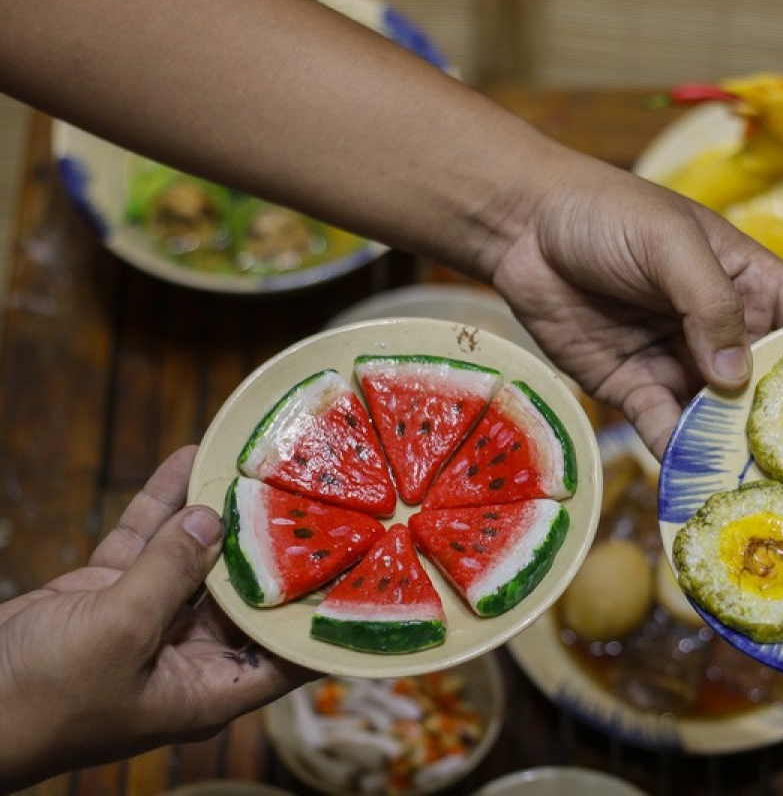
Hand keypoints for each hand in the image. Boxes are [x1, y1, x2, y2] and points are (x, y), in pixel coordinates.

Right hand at [0, 446, 314, 790]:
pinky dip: (163, 501)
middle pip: (250, 595)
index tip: (368, 568)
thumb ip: (171, 574)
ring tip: (258, 462)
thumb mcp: (119, 633)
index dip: (328, 616)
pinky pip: (147, 541)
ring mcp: (148, 622)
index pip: (291, 655)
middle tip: (317, 490)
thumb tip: (210, 522)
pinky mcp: (108, 595)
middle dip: (278, 545)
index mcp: (210, 689)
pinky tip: (187, 456)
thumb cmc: (43, 698)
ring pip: (197, 557)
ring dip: (220, 511)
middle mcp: (191, 656)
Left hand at [489, 156, 782, 458]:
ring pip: (721, 418)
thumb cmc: (607, 214)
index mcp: (751, 284)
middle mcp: (725, 331)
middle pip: (773, 386)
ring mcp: (681, 364)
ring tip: (768, 497)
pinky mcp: (634, 389)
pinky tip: (697, 485)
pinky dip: (679, 457)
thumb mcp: (670, 244)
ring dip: (738, 452)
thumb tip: (737, 377)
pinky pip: (664, 430)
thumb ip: (708, 304)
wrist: (521, 228)